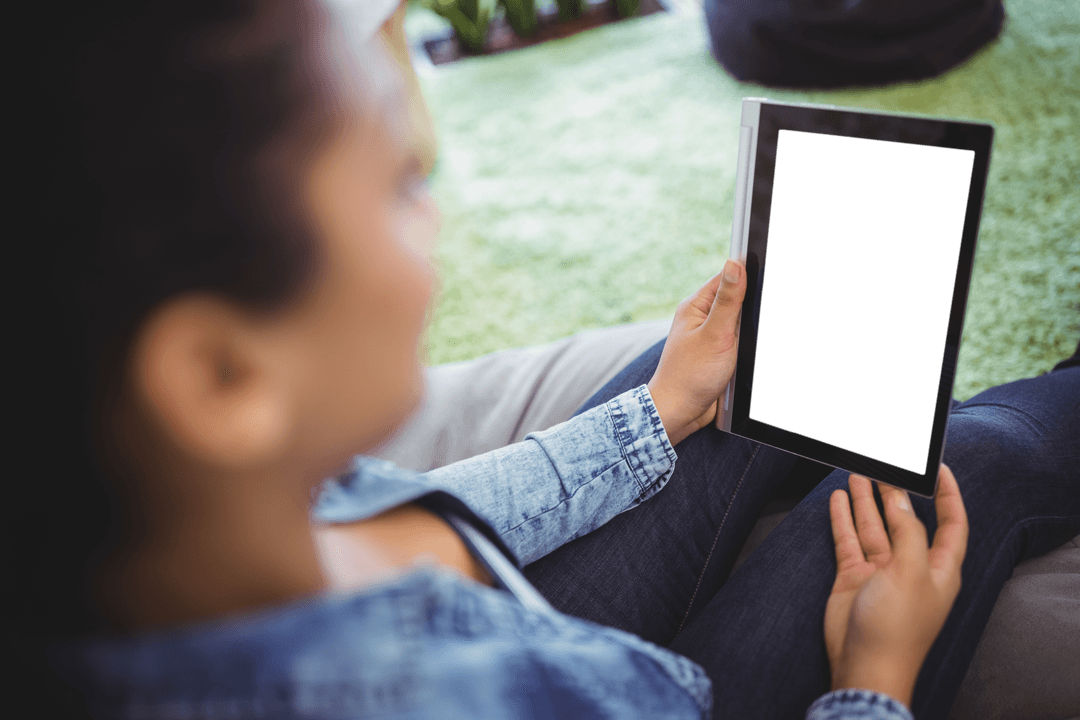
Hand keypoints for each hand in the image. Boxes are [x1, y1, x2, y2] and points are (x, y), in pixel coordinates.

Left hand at [647, 259, 744, 444]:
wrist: (680, 413)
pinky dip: (747, 347)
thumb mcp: (714, 334)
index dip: (748, 274)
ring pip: (742, 323)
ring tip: (742, 347)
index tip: (769, 274)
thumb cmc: (690, 376)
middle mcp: (701, 318)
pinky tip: (746, 356)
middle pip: (738, 300)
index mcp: (695, 306)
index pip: (727, 277)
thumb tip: (734, 263)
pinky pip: (740, 342)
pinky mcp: (718, 353)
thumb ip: (728, 300)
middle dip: (751, 309)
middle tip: (749, 327)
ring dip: (750, 332)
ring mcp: (710, 336)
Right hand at [825, 465, 968, 707]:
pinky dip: (844, 518)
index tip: (937, 467)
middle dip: (897, 493)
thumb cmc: (898, 629)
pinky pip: (849, 540)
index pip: (951, 523)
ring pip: (874, 526)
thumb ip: (907, 532)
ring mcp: (881, 572)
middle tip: (885, 465)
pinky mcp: (854, 577)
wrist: (864, 665)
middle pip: (906, 520)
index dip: (947, 494)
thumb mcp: (911, 573)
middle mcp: (911, 567)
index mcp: (939, 569)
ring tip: (858, 472)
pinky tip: (839, 499)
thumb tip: (900, 500)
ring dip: (867, 501)